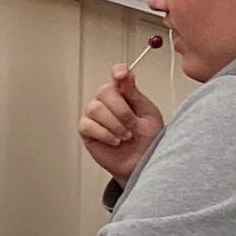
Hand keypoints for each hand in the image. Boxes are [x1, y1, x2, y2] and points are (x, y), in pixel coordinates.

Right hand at [78, 64, 164, 184]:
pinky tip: (114, 141)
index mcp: (124, 95)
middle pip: (103, 92)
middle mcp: (107, 102)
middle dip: (121, 110)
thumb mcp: (148, 114)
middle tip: (132, 124)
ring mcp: (95, 116)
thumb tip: (126, 75)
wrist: (143, 163)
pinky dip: (104, 134)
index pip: (117, 76)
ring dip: (114, 124)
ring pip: (95, 108)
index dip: (117, 72)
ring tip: (125, 136)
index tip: (121, 75)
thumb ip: (135, 94)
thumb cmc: (148, 140)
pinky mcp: (86, 131)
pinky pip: (88, 125)